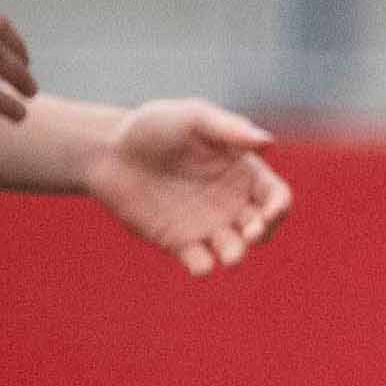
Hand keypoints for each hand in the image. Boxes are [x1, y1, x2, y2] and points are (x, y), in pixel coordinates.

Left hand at [89, 98, 291, 271]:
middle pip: (263, 227)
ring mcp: (207, 225)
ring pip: (234, 250)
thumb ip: (228, 128)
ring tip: (229, 257)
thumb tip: (268, 142)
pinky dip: (203, 268)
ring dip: (236, 256)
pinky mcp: (179, 243)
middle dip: (262, 234)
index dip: (279, 207)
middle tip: (249, 234)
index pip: (276, 196)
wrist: (106, 151)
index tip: (269, 212)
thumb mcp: (191, 117)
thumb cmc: (152, 127)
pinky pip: (200, 263)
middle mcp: (231, 203)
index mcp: (243, 173)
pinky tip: (198, 264)